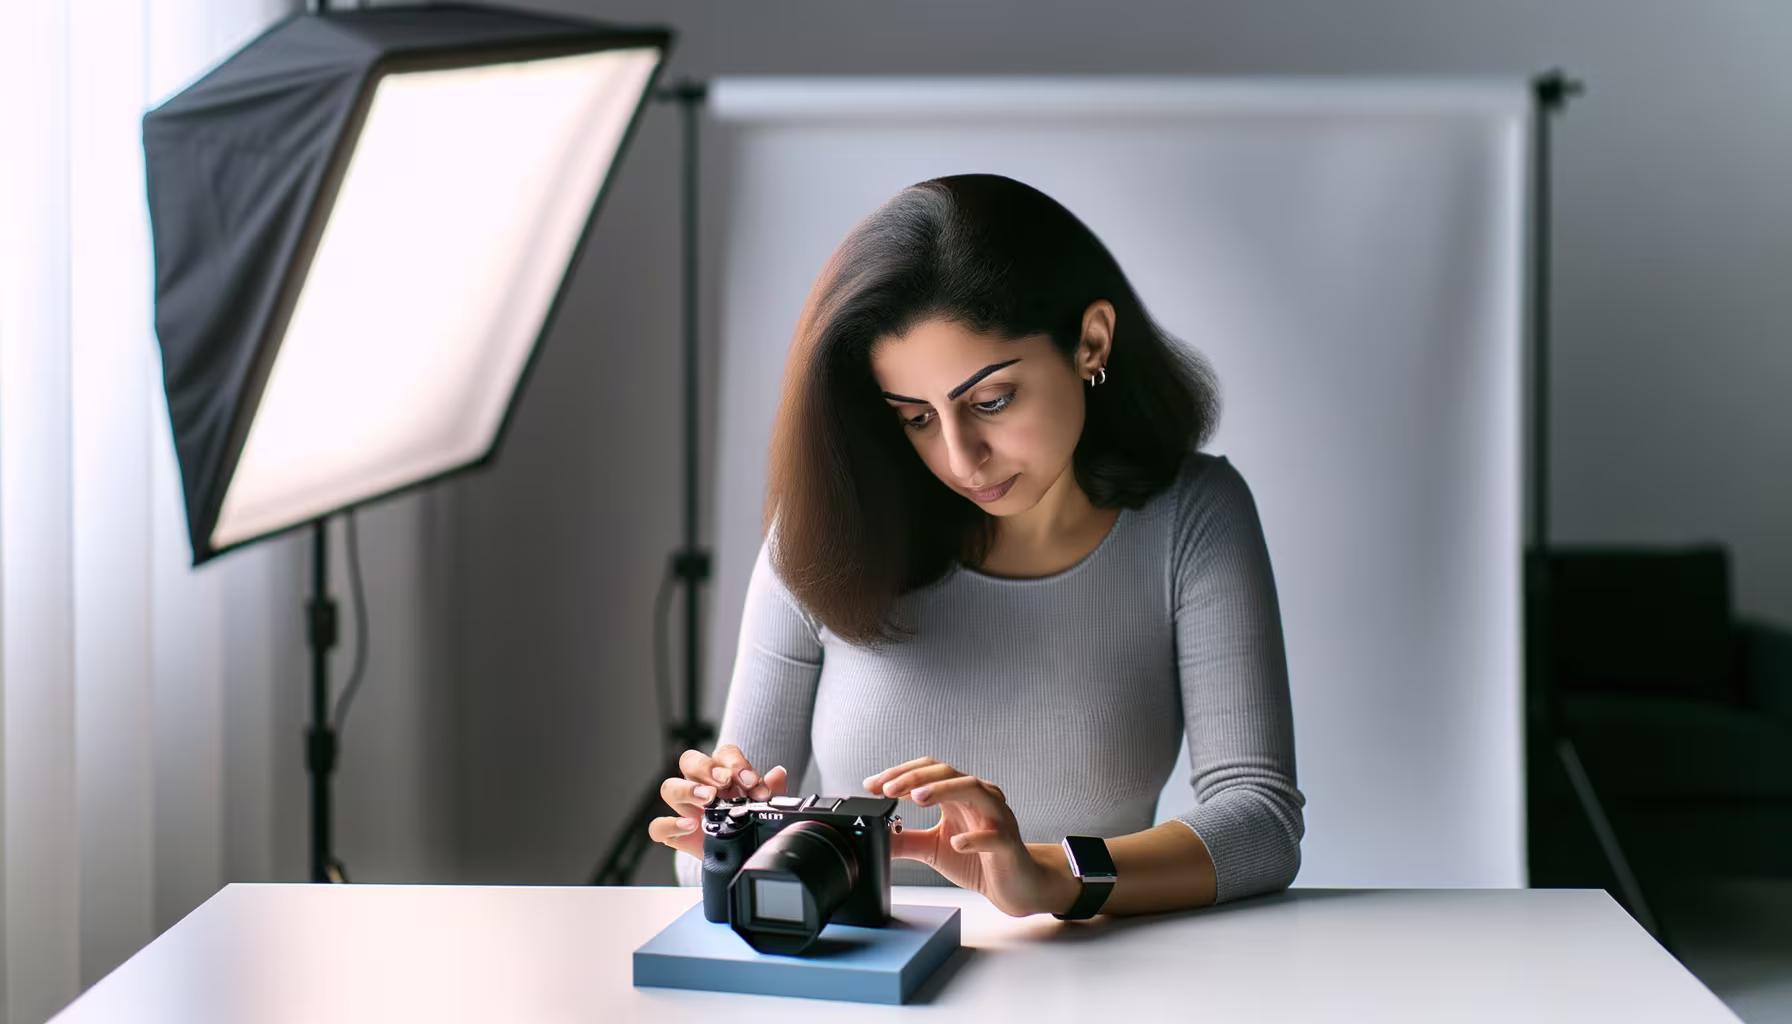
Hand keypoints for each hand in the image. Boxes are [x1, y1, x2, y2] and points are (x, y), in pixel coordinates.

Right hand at [647, 744, 789, 858]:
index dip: (735, 762)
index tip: (750, 782)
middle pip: (689, 760)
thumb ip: (771, 791)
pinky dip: (671, 824)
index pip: (722, 754)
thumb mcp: (764, 809)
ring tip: (708, 799)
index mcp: (722, 775)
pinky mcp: (675, 834)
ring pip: (669, 787)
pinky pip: (658, 826)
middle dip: (707, 767)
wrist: (741, 859)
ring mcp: (684, 809)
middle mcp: (699, 786)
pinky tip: (691, 825)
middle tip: (725, 782)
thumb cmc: (749, 826)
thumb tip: (778, 773)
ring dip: (688, 789)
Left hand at [865, 757, 1071, 917]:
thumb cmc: (979, 861)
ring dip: (943, 790)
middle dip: (914, 777)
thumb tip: (874, 835)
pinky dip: (975, 837)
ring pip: (973, 789)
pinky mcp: (1008, 844)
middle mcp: (978, 798)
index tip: (872, 785)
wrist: (1014, 886)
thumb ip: (905, 839)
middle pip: (947, 772)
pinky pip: (993, 835)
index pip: (929, 771)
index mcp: (958, 796)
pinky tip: (957, 842)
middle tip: (887, 788)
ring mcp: (996, 817)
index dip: (900, 773)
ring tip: (917, 796)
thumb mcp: (933, 848)